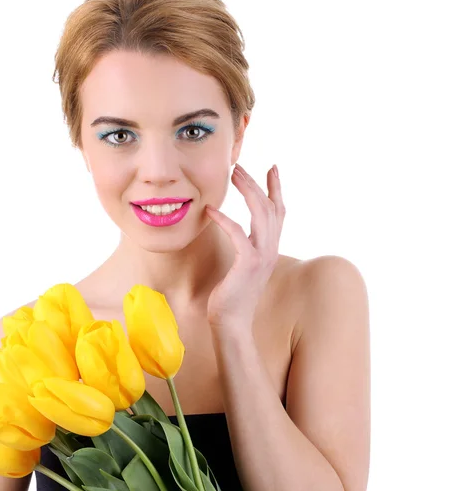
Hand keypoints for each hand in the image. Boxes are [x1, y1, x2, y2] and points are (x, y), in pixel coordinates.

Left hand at [205, 163, 285, 328]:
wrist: (231, 324)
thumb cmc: (231, 296)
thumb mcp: (243, 266)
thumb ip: (246, 248)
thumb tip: (239, 233)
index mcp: (269, 249)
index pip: (278, 212)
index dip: (276, 188)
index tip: (272, 167)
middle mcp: (270, 250)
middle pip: (270, 207)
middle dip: (256, 183)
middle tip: (240, 166)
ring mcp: (262, 257)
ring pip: (261, 215)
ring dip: (247, 192)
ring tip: (233, 175)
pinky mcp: (248, 265)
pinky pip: (239, 235)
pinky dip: (226, 220)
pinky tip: (211, 211)